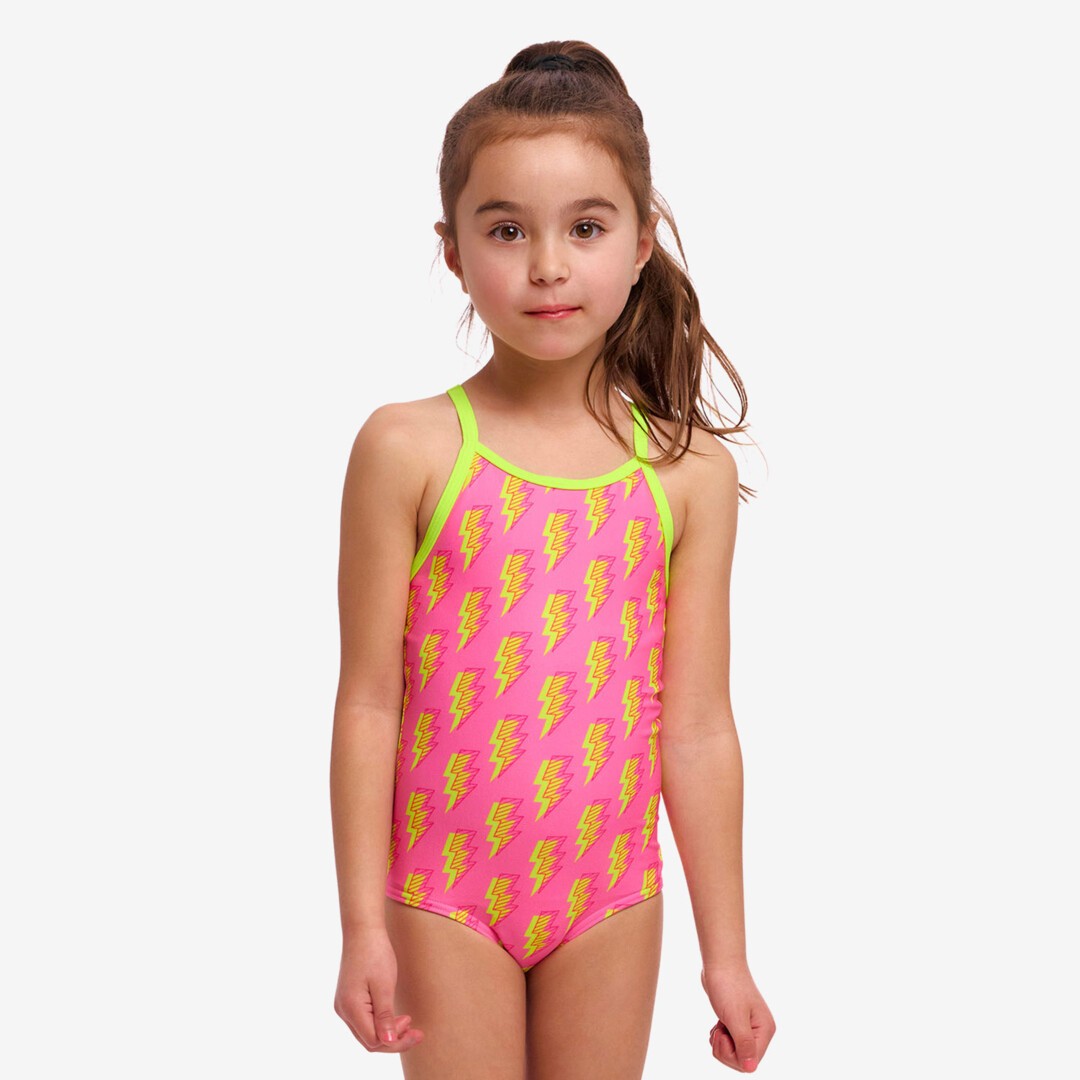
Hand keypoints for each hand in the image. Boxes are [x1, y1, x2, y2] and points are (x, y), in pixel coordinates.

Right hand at [334, 926, 424, 1053]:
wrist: (363, 930)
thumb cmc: (375, 953)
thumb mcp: (384, 985)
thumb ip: (385, 1016)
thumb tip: (387, 1042)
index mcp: (351, 1008)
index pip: (373, 1041)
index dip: (395, 1040)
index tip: (412, 1024)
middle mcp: (343, 1011)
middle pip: (369, 1040)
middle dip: (394, 1040)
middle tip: (417, 1032)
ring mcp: (344, 1006)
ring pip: (366, 1032)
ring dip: (388, 1033)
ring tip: (408, 1024)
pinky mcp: (349, 1000)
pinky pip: (364, 1021)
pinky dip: (380, 1024)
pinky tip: (395, 1018)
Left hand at [701, 963, 774, 1071]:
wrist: (720, 963)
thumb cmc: (728, 986)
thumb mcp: (735, 1018)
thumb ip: (744, 1045)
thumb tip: (751, 1068)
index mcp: (765, 1030)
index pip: (750, 1062)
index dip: (733, 1055)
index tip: (724, 1036)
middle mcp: (760, 1031)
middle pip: (741, 1059)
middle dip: (725, 1050)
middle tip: (719, 1031)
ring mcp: (748, 1027)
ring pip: (733, 1052)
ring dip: (721, 1043)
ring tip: (719, 1026)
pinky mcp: (737, 1022)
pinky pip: (728, 1043)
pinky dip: (719, 1037)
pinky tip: (718, 1025)